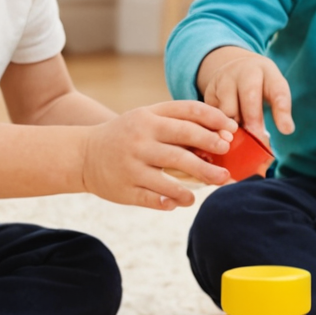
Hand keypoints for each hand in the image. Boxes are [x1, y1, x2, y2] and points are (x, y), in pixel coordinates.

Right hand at [81, 102, 236, 209]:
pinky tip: (182, 201)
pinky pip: (152, 199)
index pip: (188, 112)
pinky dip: (171, 201)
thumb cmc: (129, 134)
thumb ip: (181, 122)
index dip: (214, 120)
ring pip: (170, 178)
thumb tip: (223, 136)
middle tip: (227, 166)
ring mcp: (130, 166)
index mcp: (149, 118)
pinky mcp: (124, 189)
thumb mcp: (149, 118)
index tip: (232, 132)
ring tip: (213, 184)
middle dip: (210, 156)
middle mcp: (139, 140)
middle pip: (182, 147)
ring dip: (196, 184)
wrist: (83, 154)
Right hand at [198, 47, 293, 141]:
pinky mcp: (208, 91)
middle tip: (257, 138)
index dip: (282, 111)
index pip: (278, 90)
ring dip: (234, 126)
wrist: (235, 68)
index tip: (286, 130)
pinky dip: (218, 126)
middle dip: (254, 119)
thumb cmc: (261, 85)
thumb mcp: (273, 90)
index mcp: (268, 71)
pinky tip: (224, 133)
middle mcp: (245, 72)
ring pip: (228, 108)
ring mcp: (224, 79)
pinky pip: (212, 114)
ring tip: (239, 136)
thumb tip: (274, 138)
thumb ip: (278, 110)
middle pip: (250, 96)